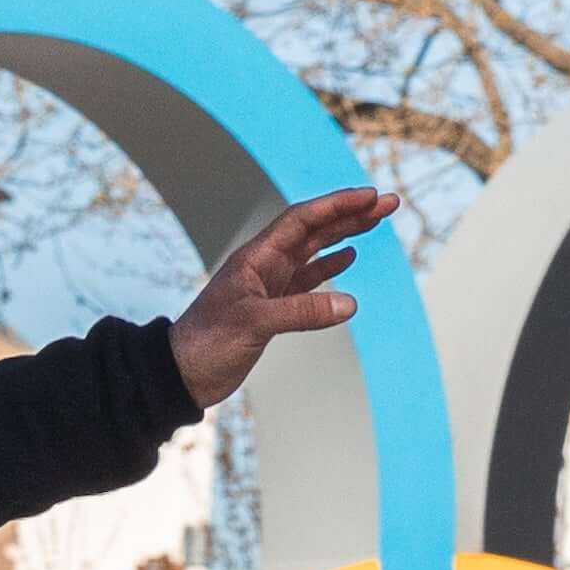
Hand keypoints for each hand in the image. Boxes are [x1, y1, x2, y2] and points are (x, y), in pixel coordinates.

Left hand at [168, 186, 399, 410]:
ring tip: (376, 221)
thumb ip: (300, 313)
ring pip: (314, 251)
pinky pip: (308, 280)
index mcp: (256, 258)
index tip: (370, 196)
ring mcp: (269, 285)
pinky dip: (329, 268)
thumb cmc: (207, 344)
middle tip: (388, 202)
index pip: (303, 220)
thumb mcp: (254, 324)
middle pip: (314, 230)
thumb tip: (350, 305)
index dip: (337, 205)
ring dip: (345, 235)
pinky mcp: (272, 307)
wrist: (181, 374)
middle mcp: (265, 265)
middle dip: (351, 214)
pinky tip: (348, 258)